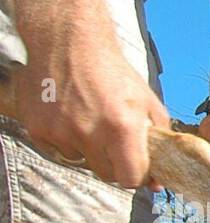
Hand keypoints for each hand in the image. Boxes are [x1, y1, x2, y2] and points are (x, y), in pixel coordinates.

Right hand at [16, 28, 168, 188]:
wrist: (69, 42)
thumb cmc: (113, 72)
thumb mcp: (147, 102)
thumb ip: (158, 141)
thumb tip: (158, 180)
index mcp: (122, 128)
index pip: (130, 178)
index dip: (136, 176)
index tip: (135, 167)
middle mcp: (89, 132)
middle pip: (106, 173)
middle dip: (114, 163)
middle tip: (113, 141)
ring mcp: (60, 131)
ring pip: (80, 160)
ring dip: (87, 148)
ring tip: (89, 119)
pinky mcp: (38, 127)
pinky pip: (56, 149)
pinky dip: (64, 138)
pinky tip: (69, 115)